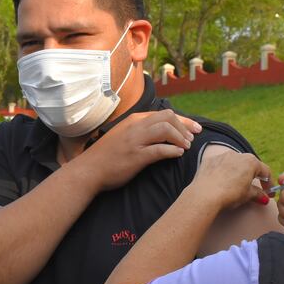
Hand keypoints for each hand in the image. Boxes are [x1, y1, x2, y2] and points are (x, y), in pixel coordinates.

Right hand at [77, 110, 201, 190]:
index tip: (194, 128)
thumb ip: (140, 131)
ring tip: (186, 147)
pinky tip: (178, 154)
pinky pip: (159, 149)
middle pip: (168, 117)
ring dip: (180, 138)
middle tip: (193, 137)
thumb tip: (161, 132)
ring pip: (166, 129)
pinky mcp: (136, 156)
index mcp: (134, 120)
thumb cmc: (107, 156)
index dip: (183, 120)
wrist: (89, 170)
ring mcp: (135, 140)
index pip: (164, 113)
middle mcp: (136, 126)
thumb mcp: (125, 136)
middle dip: (185, 126)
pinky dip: (172, 150)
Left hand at [191, 151, 271, 210]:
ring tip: (236, 185)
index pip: (265, 171)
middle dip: (253, 176)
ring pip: (234, 163)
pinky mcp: (209, 160)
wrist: (204, 195)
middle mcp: (237, 154)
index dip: (268, 183)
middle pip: (249, 165)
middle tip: (254, 188)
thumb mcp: (247, 195)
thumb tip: (264, 197)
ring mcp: (222, 156)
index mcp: (251, 162)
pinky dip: (223, 172)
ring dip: (237, 173)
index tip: (269, 193)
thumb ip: (258, 194)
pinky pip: (220, 165)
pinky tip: (221, 182)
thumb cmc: (229, 194)